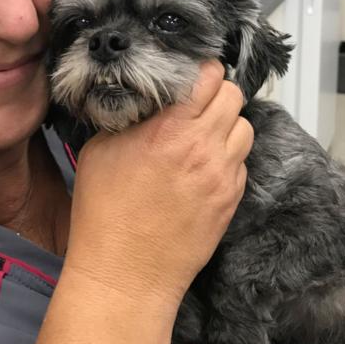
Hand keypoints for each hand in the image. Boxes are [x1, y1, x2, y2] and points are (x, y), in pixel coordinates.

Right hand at [65, 60, 252, 311]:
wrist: (125, 272)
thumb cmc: (104, 214)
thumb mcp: (99, 150)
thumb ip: (129, 118)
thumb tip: (145, 104)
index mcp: (169, 128)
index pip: (209, 76)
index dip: (201, 72)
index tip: (189, 78)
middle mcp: (203, 147)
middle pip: (234, 96)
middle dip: (216, 94)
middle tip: (196, 105)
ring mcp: (222, 176)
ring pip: (245, 128)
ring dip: (226, 125)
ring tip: (202, 137)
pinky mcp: (230, 201)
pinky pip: (241, 164)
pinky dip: (227, 158)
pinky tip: (202, 169)